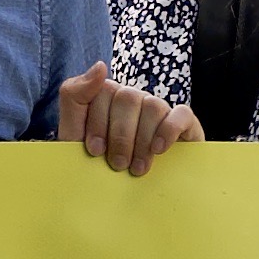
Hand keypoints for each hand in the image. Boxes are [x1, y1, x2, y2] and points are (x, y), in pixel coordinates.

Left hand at [55, 68, 196, 179]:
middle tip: (118, 165)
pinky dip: (168, 130)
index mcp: (107, 96)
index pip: (103, 91)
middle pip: (128, 97)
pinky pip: (181, 113)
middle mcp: (134, 97)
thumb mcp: (73, 134)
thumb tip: (101, 66)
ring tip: (137, 168)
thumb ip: (74, 96)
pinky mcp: (184, 123)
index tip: (95, 151)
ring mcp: (159, 109)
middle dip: (120, 135)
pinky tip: (158, 150)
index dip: (98, 122)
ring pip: (153, 106)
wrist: (120, 193)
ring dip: (142, 140)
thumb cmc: (97, 164)